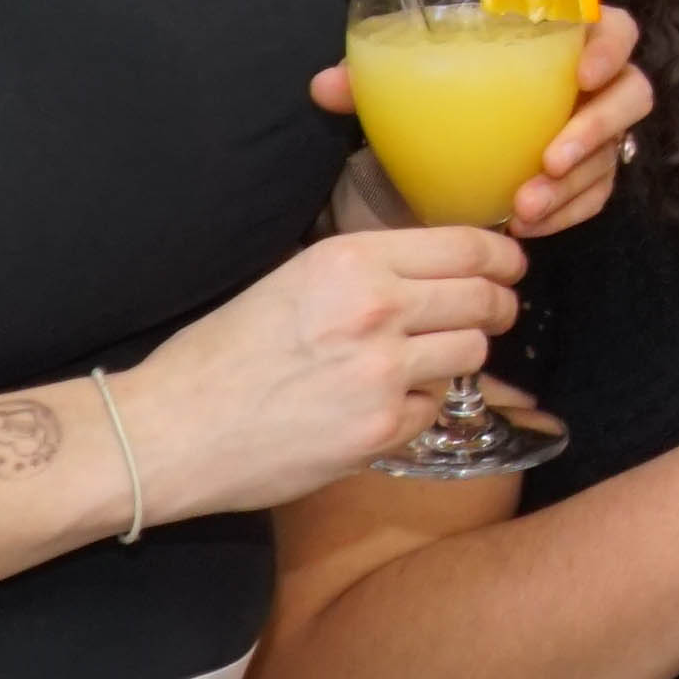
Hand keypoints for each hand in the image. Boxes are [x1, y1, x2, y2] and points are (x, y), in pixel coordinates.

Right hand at [123, 226, 526, 518]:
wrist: (168, 431)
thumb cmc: (220, 356)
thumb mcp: (291, 281)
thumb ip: (363, 271)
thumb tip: (427, 267)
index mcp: (352, 261)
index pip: (468, 248)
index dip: (503, 258)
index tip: (510, 266)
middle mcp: (377, 308)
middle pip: (485, 300)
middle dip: (497, 307)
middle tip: (492, 314)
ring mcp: (384, 371)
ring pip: (471, 355)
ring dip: (456, 358)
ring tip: (423, 362)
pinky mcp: (381, 427)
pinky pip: (432, 408)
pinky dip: (417, 408)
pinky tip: (378, 406)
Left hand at [308, 4, 651, 241]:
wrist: (424, 164)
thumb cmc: (427, 109)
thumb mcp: (396, 94)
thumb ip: (368, 82)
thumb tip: (326, 85)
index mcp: (553, 41)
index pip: (612, 26)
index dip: (610, 45)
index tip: (584, 72)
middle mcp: (583, 85)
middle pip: (631, 92)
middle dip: (598, 128)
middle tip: (552, 158)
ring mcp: (591, 134)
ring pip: (615, 152)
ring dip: (577, 182)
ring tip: (526, 206)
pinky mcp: (584, 179)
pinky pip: (595, 195)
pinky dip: (568, 212)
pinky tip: (531, 225)